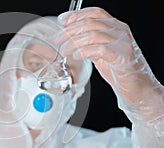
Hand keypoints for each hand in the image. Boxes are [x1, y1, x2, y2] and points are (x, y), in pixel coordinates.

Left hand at [55, 7, 163, 121]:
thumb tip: (68, 36)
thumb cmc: (117, 70)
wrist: (136, 87)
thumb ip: (88, 42)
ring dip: (73, 43)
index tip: (62, 21)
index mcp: (115, 27)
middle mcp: (120, 31)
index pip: (94, 13)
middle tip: (57, 40)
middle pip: (89, 23)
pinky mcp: (122, 56)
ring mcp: (122, 43)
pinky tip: (76, 56)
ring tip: (64, 51)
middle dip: (68, 31)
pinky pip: (99, 49)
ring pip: (92, 34)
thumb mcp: (99, 51)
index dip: (76, 15)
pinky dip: (84, 51)